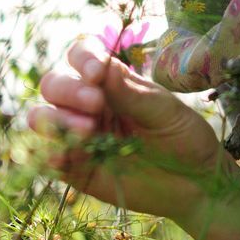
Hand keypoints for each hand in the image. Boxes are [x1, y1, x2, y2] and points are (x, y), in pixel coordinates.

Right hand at [27, 36, 239, 223]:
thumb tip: (103, 66)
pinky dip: (48, 154)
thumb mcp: (164, 110)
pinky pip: (49, 159)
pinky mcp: (77, 170)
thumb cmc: (184, 136)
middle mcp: (88, 106)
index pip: (80, 57)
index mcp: (109, 83)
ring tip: (87, 132)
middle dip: (69, 91)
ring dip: (56, 120)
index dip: (82, 59)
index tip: (98, 72)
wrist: (196, 182)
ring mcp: (79, 137)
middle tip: (96, 105)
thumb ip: (131, 92)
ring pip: (42, 118)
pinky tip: (65, 156)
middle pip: (53, 85)